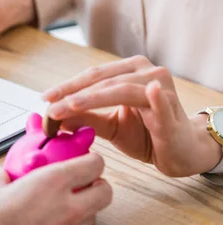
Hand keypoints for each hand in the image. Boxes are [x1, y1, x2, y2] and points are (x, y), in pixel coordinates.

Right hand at [0, 154, 111, 224]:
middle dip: (98, 185)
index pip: (93, 165)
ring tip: (64, 206)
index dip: (92, 160)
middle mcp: (68, 208)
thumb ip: (2, 177)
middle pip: (105, 192)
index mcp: (53, 183)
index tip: (83, 159)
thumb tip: (2, 175)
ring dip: (85, 209)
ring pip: (94, 217)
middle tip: (83, 183)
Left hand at [42, 56, 221, 176]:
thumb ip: (85, 117)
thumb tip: (52, 116)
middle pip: (102, 81)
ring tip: (70, 106)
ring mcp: (161, 88)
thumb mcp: (109, 126)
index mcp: (129, 72)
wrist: (180, 152)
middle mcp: (145, 73)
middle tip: (50, 108)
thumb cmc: (146, 134)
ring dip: (93, 98)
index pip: (92, 77)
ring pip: (121, 89)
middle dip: (73, 94)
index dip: (67, 87)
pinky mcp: (173, 109)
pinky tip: (149, 91)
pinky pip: (162, 101)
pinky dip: (155, 97)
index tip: (44, 99)